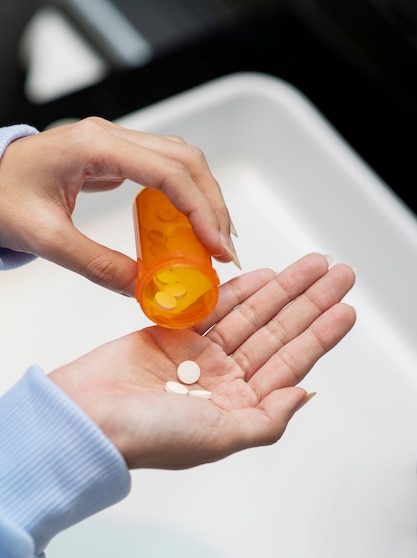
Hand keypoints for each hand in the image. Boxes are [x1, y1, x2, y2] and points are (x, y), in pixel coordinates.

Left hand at [0, 117, 234, 294]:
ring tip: (217, 236)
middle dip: (213, 204)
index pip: (167, 172)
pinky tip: (191, 222)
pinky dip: (187, 195)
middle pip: (186, 160)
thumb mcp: (45, 238)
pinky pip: (164, 169)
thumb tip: (143, 287)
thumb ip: (96, 264)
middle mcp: (110, 136)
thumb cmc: (2, 198)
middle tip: (225, 247)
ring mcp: (115, 144)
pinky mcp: (116, 157)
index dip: (200, 210)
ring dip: (205, 197)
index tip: (216, 246)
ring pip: (181, 161)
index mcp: (93, 146)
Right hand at [49, 253, 355, 469]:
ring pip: (251, 315)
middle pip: (277, 332)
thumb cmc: (150, 435)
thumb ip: (267, 419)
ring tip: (312, 267)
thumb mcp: (221, 437)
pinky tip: (264, 276)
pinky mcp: (172, 333)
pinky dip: (239, 290)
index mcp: (238, 405)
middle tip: (338, 274)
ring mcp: (198, 354)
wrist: (88, 416)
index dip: (320, 335)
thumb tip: (305, 393)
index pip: (290, 363)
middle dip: (309, 303)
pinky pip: (214, 306)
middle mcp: (223, 378)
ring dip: (282, 290)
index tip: (345, 309)